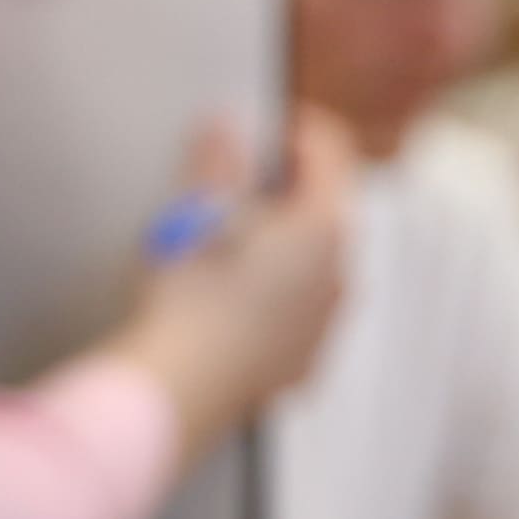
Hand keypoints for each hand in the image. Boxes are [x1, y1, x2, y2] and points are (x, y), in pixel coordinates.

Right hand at [116, 109, 360, 446]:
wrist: (179, 390)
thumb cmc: (190, 304)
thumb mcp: (196, 211)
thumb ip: (218, 162)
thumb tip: (226, 132)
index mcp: (325, 229)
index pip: (332, 151)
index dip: (296, 128)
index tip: (265, 128)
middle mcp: (339, 276)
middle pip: (324, 208)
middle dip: (284, 187)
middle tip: (236, 180)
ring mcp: (325, 323)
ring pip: (312, 262)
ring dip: (278, 241)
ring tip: (225, 242)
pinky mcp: (301, 358)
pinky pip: (295, 309)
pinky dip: (270, 291)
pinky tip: (226, 295)